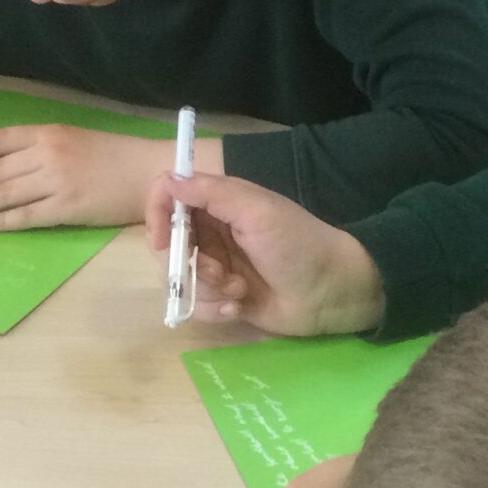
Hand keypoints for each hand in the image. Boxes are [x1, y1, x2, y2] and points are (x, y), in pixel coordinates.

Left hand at [0, 124, 162, 231]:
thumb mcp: (76, 138)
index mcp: (48, 133)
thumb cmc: (117, 156)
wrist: (151, 173)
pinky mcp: (66, 208)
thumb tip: (8, 166)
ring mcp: (55, 182)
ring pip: (1, 195)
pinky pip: (23, 216)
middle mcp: (46, 154)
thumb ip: (43, 147)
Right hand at [143, 171, 384, 335]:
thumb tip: (169, 178)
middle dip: (188, 264)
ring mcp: (215, 265)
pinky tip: (240, 307)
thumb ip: (211, 193)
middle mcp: (211, 231)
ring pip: (179, 278)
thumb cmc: (297, 244)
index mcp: (218, 202)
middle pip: (166, 244)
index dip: (156, 216)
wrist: (331, 293)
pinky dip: (214, 308)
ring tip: (239, 291)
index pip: (166, 197)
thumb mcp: (257, 211)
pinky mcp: (223, 296)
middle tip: (218, 273)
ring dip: (206, 288)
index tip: (160, 240)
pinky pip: (196, 304)